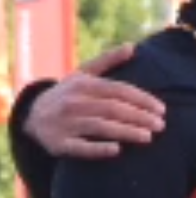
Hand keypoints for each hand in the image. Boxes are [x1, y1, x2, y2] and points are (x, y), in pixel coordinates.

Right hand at [23, 44, 163, 158]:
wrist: (32, 116)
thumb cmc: (68, 94)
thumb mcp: (83, 74)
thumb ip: (108, 61)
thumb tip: (133, 47)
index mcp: (82, 85)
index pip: (118, 90)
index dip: (141, 99)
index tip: (161, 110)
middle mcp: (73, 102)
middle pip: (112, 109)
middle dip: (139, 117)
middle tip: (161, 125)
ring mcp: (64, 123)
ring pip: (100, 126)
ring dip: (126, 132)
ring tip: (148, 137)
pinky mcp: (58, 143)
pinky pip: (79, 147)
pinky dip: (98, 148)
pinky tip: (117, 150)